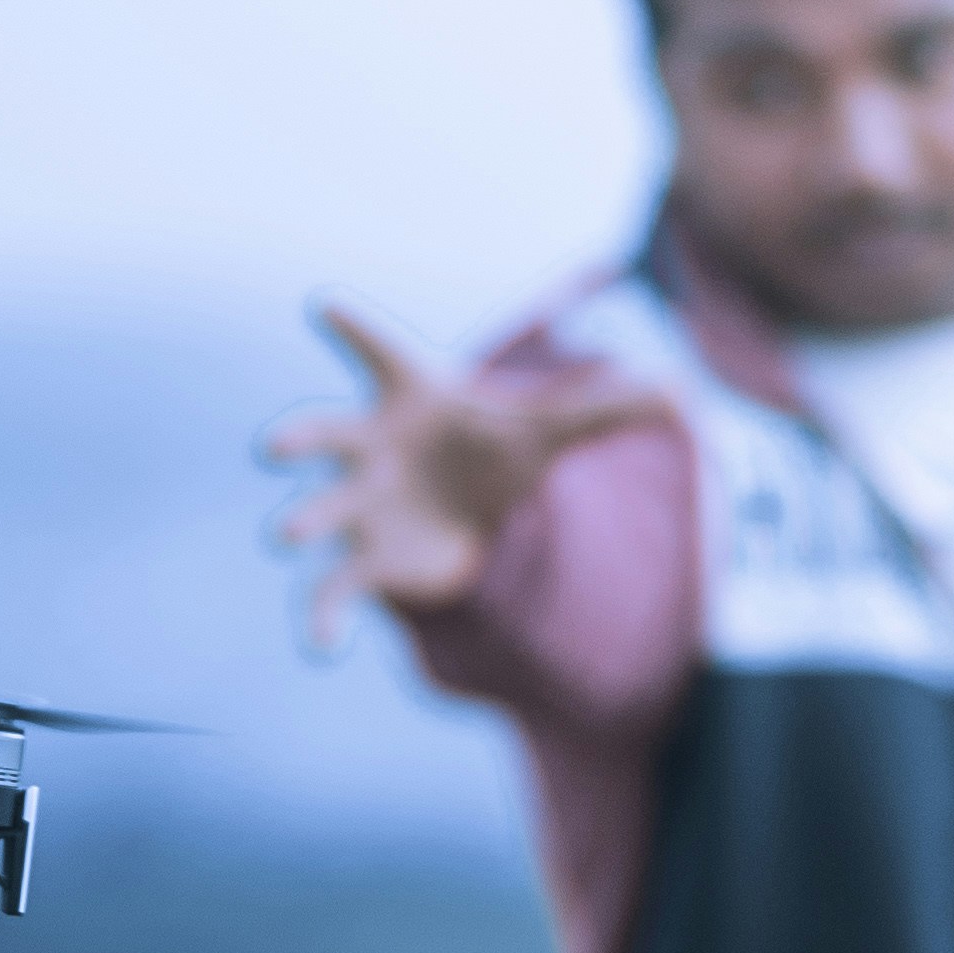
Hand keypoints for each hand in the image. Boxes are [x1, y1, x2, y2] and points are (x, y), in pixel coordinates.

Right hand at [258, 304, 662, 653]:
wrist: (469, 511)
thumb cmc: (493, 451)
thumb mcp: (550, 432)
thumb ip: (604, 411)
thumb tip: (681, 392)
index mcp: (410, 399)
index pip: (381, 353)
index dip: (354, 328)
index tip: (323, 303)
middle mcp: (373, 447)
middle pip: (326, 435)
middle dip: (298, 440)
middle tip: (273, 447)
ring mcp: (362, 505)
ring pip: (320, 511)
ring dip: (302, 522)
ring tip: (284, 535)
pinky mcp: (369, 561)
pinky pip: (333, 589)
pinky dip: (321, 618)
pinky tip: (320, 649)